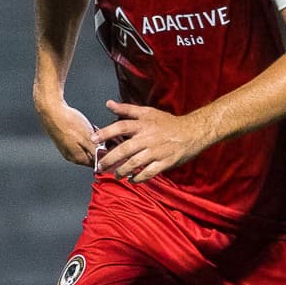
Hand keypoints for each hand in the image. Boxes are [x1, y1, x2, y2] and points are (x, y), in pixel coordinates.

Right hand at [36, 95, 98, 166]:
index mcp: (77, 158)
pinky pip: (78, 140)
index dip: (105, 154)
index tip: (109, 144)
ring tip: (92, 128)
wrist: (51, 110)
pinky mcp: (63, 140)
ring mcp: (65, 148)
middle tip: (101, 133)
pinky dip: (84, 135)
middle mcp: (70, 156)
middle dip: (98, 146)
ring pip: (85, 147)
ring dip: (91, 139)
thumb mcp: (88, 137)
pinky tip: (84, 126)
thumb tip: (103, 160)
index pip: (96, 163)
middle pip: (90, 155)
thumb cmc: (68, 123)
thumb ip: (95, 151)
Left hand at [93, 100, 214, 182]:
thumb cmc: (168, 123)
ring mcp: (156, 151)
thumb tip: (108, 104)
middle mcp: (148, 138)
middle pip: (124, 149)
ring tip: (116, 174)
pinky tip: (132, 180)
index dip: (106, 132)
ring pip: (134, 163)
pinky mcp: (165, 162)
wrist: (192, 132)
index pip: (121, 127)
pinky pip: (148, 173)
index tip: (93, 139)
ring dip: (122, 171)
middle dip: (110, 159)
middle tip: (101, 166)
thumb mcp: (148, 112)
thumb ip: (127, 109)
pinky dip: (138, 178)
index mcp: (143, 125)